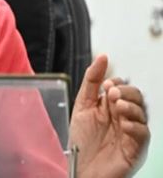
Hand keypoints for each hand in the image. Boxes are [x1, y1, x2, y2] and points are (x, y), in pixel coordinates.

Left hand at [69, 54, 148, 177]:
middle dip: (125, 91)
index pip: (121, 86)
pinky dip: (134, 124)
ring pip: (141, 112)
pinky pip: (143, 132)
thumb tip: (102, 57)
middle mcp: (121, 117)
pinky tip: (123, 123)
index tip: (106, 83)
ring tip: (117, 106)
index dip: (116, 82)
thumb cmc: (82, 141)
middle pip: (135, 96)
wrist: (82, 169)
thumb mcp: (82, 105)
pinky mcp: (135, 147)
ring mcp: (130, 131)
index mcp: (109, 106)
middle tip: (112, 93)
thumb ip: (91, 81)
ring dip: (129, 105)